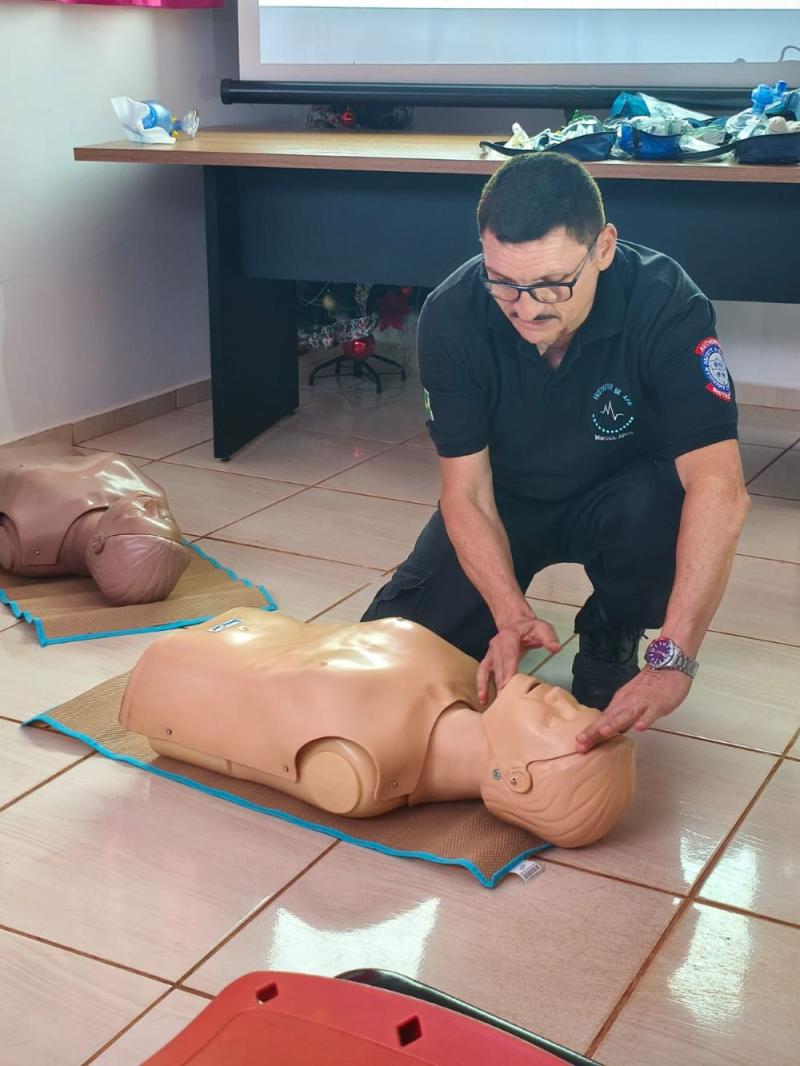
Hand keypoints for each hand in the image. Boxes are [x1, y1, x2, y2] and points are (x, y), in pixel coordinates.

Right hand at [477, 617, 561, 704]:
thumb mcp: (542, 628)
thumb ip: (549, 638)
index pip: (509, 656)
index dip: (508, 671)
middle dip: (500, 684)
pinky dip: (481, 685)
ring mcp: (491, 652)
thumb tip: (556, 648)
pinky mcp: (489, 659)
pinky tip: (483, 699)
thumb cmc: (529, 628)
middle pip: (499, 667)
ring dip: (487, 686)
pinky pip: (482, 672)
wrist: (516, 622)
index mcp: (509, 637)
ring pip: (488, 671)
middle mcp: (497, 645)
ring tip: (488, 702)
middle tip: (503, 701)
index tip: (508, 685)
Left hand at [575, 668, 691, 752]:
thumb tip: (614, 731)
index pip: (602, 721)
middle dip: (594, 732)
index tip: (579, 745)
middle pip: (608, 719)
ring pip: (626, 715)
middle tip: (581, 744)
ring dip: (614, 724)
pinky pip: (651, 713)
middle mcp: (627, 704)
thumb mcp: (631, 703)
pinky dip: (645, 720)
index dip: (590, 733)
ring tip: (603, 733)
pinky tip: (639, 728)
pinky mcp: (658, 704)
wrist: (667, 667)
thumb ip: (622, 717)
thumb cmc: (649, 687)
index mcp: (619, 704)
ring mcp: (642, 704)